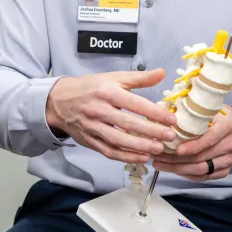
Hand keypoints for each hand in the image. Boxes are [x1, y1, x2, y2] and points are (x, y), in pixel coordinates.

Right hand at [46, 69, 177, 163]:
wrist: (60, 101)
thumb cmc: (91, 88)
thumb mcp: (113, 78)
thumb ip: (139, 78)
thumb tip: (162, 73)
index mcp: (107, 92)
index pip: (135, 104)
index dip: (155, 113)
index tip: (171, 120)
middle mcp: (99, 110)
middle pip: (128, 124)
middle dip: (151, 132)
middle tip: (170, 137)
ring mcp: (93, 127)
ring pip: (118, 140)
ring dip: (139, 147)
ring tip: (158, 149)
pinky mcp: (89, 140)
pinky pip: (109, 151)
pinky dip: (126, 156)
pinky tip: (142, 157)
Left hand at [152, 105, 231, 180]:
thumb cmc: (222, 116)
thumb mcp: (211, 108)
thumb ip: (191, 109)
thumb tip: (163, 109)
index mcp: (227, 126)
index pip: (210, 138)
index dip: (193, 146)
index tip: (177, 149)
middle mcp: (230, 144)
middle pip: (202, 157)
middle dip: (177, 160)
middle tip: (157, 157)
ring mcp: (230, 159)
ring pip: (202, 170)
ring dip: (178, 169)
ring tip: (160, 165)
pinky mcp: (226, 169)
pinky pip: (205, 176)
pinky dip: (188, 175)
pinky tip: (174, 170)